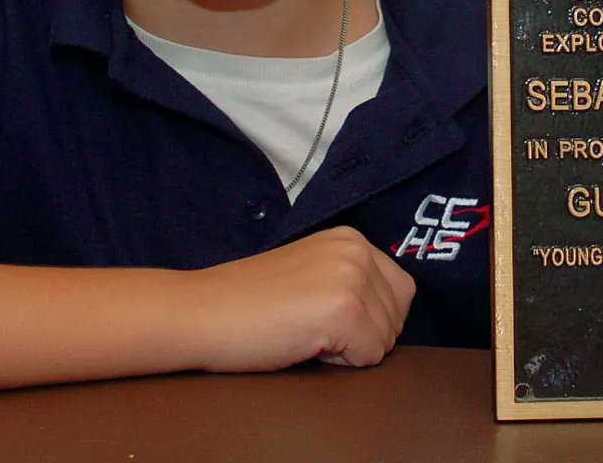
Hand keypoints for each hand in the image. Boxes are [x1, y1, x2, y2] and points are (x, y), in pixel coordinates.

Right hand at [191, 226, 415, 371]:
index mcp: (350, 238)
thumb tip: (389, 313)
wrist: (202, 312)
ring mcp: (351, 278)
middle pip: (397, 317)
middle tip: (309, 325)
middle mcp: (357, 250)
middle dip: (362, 334)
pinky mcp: (343, 310)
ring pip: (386, 340)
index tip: (322, 314)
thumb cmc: (247, 302)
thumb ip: (350, 278)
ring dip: (349, 349)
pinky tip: (303, 342)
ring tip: (304, 331)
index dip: (368, 317)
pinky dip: (339, 363)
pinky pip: (369, 357)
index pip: (400, 292)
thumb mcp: (312, 272)